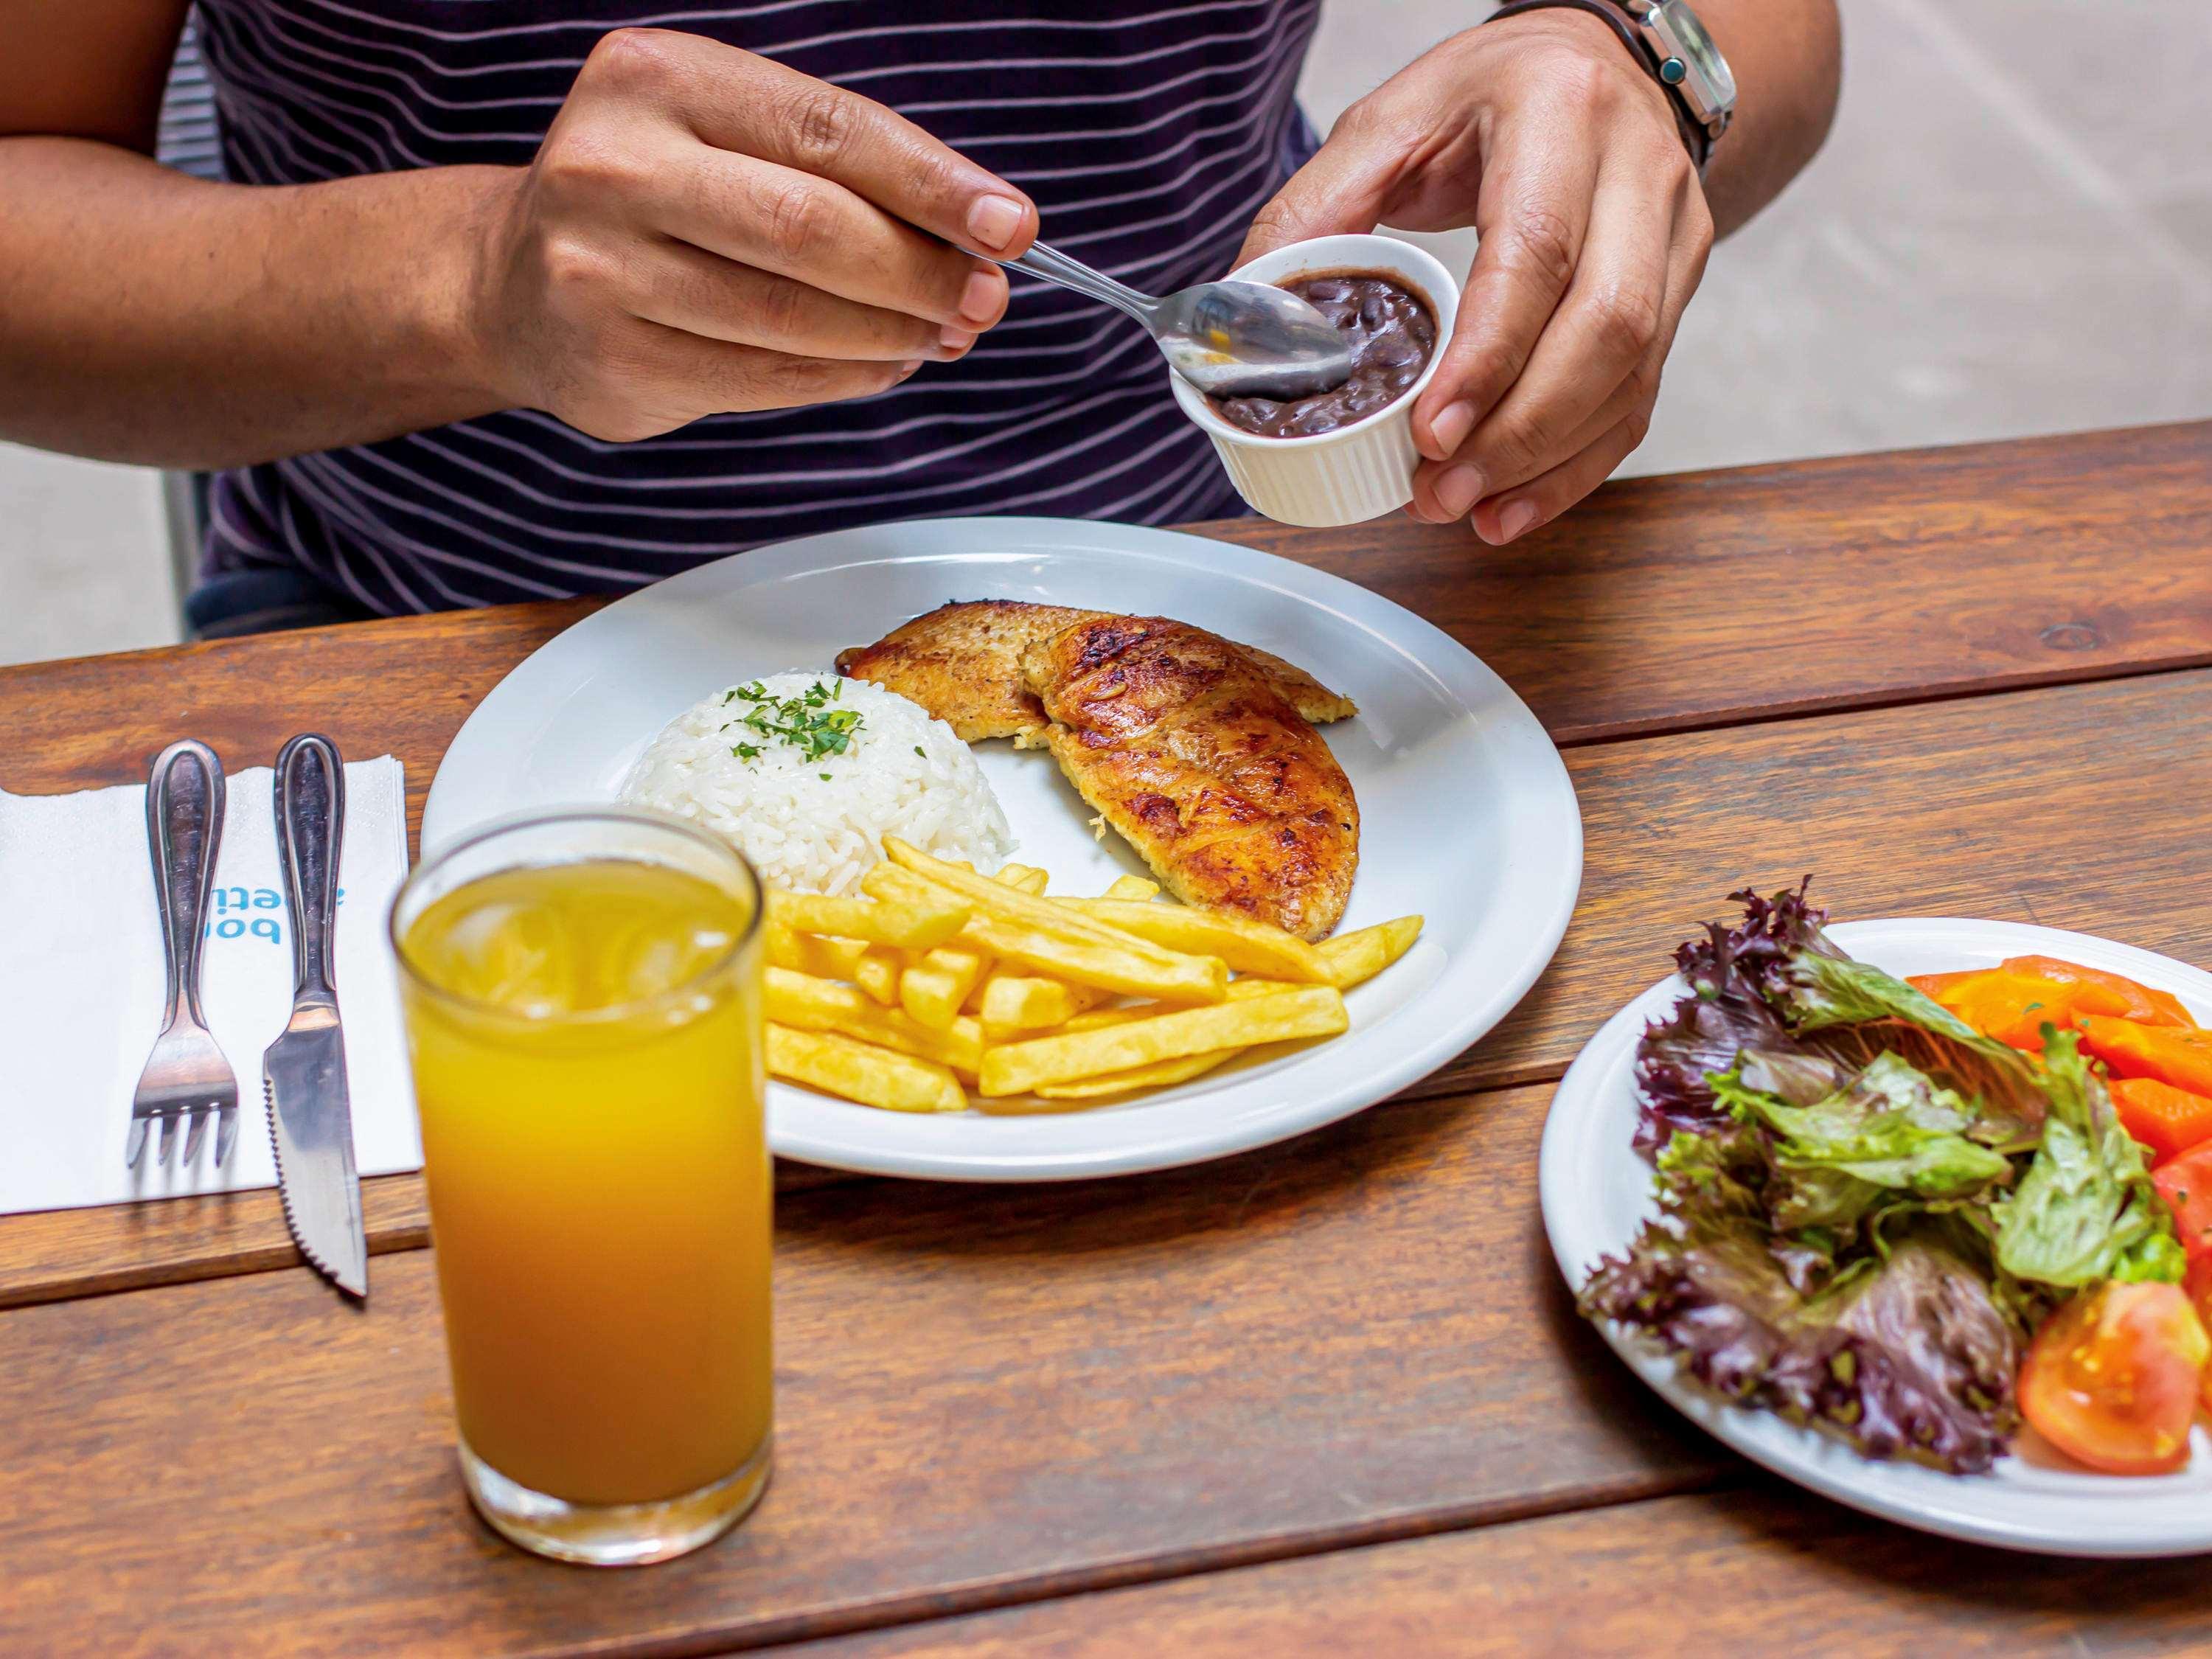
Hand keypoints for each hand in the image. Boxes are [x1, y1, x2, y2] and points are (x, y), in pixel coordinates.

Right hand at [471, 29, 1038, 440]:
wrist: (516, 281)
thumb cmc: (659, 198)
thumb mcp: (731, 138)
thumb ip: (843, 172)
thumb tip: (982, 236)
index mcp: (656, 78)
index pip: (825, 130)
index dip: (931, 183)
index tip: (1011, 224)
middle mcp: (615, 164)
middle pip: (811, 227)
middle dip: (920, 270)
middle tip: (983, 297)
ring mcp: (601, 267)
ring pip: (792, 314)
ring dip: (892, 333)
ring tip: (941, 333)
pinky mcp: (612, 358)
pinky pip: (763, 376)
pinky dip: (844, 375)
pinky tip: (883, 364)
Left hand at [1239, 12, 1712, 541]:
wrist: (1589, 64)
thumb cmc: (1486, 96)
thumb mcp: (1388, 121)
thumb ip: (1314, 209)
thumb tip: (1248, 311)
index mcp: (1561, 111)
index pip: (1538, 250)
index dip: (1489, 355)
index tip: (1432, 431)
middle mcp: (1639, 171)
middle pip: (1608, 325)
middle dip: (1521, 430)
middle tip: (1440, 488)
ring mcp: (1673, 234)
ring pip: (1634, 372)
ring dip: (1547, 460)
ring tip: (1466, 507)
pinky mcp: (1679, 289)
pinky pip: (1640, 397)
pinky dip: (1576, 465)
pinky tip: (1515, 503)